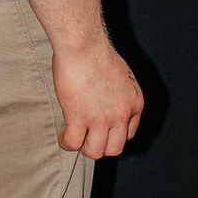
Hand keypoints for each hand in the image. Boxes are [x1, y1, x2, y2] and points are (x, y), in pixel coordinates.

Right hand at [53, 36, 143, 157]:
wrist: (84, 45)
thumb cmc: (98, 52)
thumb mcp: (122, 75)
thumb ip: (119, 92)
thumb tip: (108, 100)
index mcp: (135, 103)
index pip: (129, 134)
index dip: (114, 134)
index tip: (102, 130)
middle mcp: (121, 114)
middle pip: (114, 149)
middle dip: (100, 145)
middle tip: (88, 136)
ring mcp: (101, 119)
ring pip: (95, 152)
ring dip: (83, 146)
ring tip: (74, 136)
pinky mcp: (79, 117)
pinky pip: (73, 143)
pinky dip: (66, 143)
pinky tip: (63, 136)